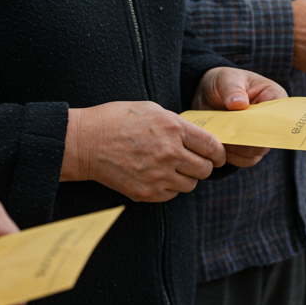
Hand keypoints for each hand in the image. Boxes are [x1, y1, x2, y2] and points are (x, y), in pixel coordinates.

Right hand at [60, 100, 225, 202]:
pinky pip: (172, 195)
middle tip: (198, 162)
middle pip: (205, 169)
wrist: (86, 142)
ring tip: (175, 168)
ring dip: (187, 177)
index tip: (218, 155)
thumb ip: (176, 123)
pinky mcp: (146, 193)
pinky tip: (160, 176)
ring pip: (190, 185)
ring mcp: (158, 176)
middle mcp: (170, 153)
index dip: (219, 152)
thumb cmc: (117, 119)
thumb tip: (195, 136)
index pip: (211, 146)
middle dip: (206, 165)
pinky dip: (171, 187)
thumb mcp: (151, 109)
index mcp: (173, 128)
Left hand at [191, 66, 286, 167]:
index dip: (267, 124)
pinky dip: (231, 156)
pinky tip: (220, 144)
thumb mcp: (226, 79)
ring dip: (237, 149)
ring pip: (256, 152)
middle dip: (246, 138)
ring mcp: (260, 135)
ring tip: (221, 136)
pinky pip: (245, 160)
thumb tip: (239, 104)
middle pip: (268, 138)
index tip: (246, 126)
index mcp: (274, 97)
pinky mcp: (248, 148)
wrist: (206, 94)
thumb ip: (233, 90)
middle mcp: (271, 120)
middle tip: (227, 132)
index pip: (280, 115)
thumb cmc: (222, 81)